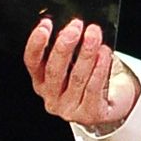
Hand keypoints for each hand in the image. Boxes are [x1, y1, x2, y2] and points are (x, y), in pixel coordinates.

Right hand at [23, 17, 139, 129]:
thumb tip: (72, 26)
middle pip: (54, 70)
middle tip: (75, 26)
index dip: (36, 43)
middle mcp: (51, 97)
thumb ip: (68, 48)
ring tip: (94, 35)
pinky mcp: (89, 115)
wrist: (108, 106)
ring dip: (86, 53)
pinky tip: (104, 54)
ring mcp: (69, 108)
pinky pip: (94, 88)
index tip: (45, 24)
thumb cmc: (88, 80)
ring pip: (77, 77)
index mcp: (41, 82)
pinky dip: (100, 69)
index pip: (32, 62)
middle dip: (65, 45)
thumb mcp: (73, 64)